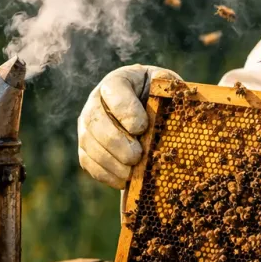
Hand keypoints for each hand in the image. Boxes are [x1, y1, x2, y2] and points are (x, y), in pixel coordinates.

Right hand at [77, 64, 178, 188]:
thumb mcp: (167, 87)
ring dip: (110, 161)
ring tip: (130, 173)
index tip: (142, 127)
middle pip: (96, 120)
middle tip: (136, 157)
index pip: (114, 90)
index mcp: (118, 81)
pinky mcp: (86, 147)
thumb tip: (173, 91)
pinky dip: (105, 173)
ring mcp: (87, 125)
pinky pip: (88, 162)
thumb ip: (169, 87)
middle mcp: (96, 101)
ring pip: (89, 143)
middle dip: (116, 141)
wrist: (148, 112)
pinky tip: (123, 180)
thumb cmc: (160, 98)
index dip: (125, 110)